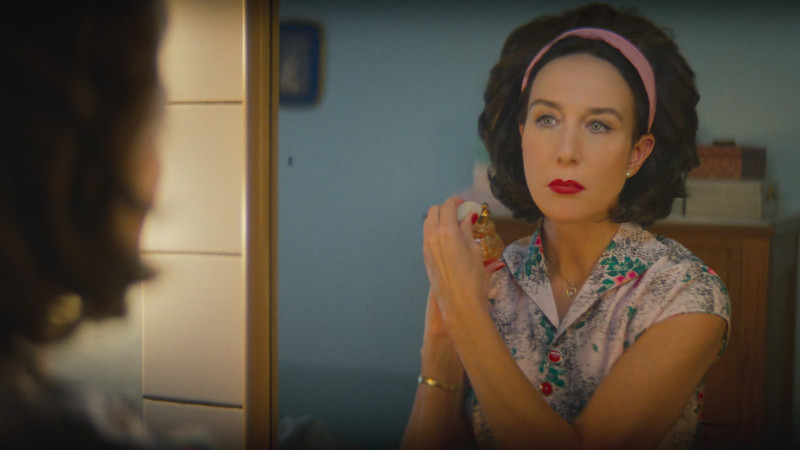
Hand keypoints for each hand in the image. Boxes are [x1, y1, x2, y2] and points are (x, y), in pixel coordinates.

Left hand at [422, 198, 495, 322]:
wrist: (459, 303)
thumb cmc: (473, 276)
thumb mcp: (475, 250)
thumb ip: (467, 230)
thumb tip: (466, 218)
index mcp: (446, 231)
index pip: (447, 206)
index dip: (457, 202)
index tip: (465, 205)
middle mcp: (432, 235)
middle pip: (433, 211)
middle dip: (446, 208)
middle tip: (459, 214)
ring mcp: (426, 246)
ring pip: (427, 223)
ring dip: (439, 219)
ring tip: (454, 226)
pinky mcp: (425, 256)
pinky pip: (427, 235)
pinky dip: (435, 230)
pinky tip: (448, 239)